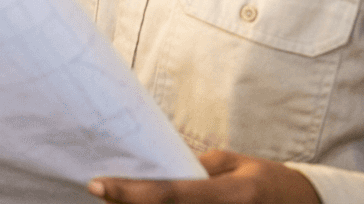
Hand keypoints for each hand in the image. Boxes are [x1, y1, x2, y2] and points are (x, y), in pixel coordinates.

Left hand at [87, 150, 320, 203]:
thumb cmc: (267, 180)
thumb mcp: (234, 164)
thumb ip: (196, 168)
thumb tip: (155, 169)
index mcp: (231, 194)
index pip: (169, 194)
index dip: (129, 193)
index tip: (95, 184)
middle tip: (99, 192)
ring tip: (115, 197)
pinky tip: (138, 203)